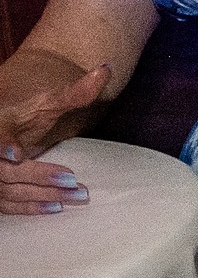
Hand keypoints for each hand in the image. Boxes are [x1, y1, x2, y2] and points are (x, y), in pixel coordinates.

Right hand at [0, 63, 107, 214]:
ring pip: (8, 190)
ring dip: (41, 195)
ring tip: (75, 196)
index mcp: (0, 126)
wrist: (14, 123)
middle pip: (5, 170)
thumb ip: (77, 91)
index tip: (17, 152)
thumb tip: (106, 68)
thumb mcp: (52, 100)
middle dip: (38, 175)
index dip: (1, 145)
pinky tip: (55, 208)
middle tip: (73, 179)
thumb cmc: (33, 112)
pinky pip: (6, 204)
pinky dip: (29, 208)